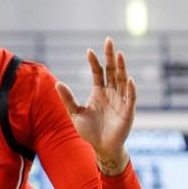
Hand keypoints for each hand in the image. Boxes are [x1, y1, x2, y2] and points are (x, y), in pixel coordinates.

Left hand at [55, 38, 136, 174]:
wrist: (101, 148)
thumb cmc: (89, 131)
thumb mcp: (75, 113)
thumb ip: (68, 98)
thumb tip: (57, 83)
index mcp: (99, 92)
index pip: (98, 72)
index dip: (94, 62)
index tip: (89, 51)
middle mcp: (111, 93)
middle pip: (112, 71)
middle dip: (110, 56)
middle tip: (109, 41)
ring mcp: (121, 101)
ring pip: (122, 80)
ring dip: (121, 68)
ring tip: (119, 54)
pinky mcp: (128, 112)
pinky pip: (130, 98)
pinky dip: (130, 89)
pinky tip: (128, 79)